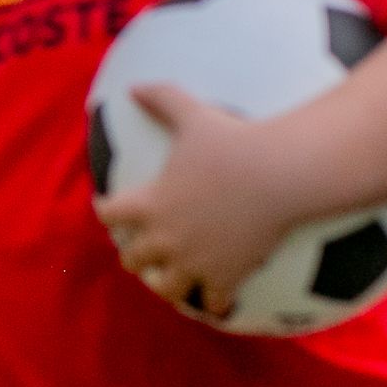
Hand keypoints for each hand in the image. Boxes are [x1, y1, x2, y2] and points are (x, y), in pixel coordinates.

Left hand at [95, 83, 296, 316]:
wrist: (279, 175)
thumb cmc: (233, 143)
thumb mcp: (192, 116)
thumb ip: (161, 100)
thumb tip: (134, 85)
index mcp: (150, 203)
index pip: (109, 214)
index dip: (107, 211)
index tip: (109, 210)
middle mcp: (165, 238)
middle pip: (133, 259)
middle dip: (134, 255)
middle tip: (141, 250)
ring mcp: (195, 262)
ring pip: (167, 288)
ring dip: (167, 284)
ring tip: (172, 279)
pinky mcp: (226, 276)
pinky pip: (213, 302)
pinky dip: (214, 300)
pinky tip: (218, 296)